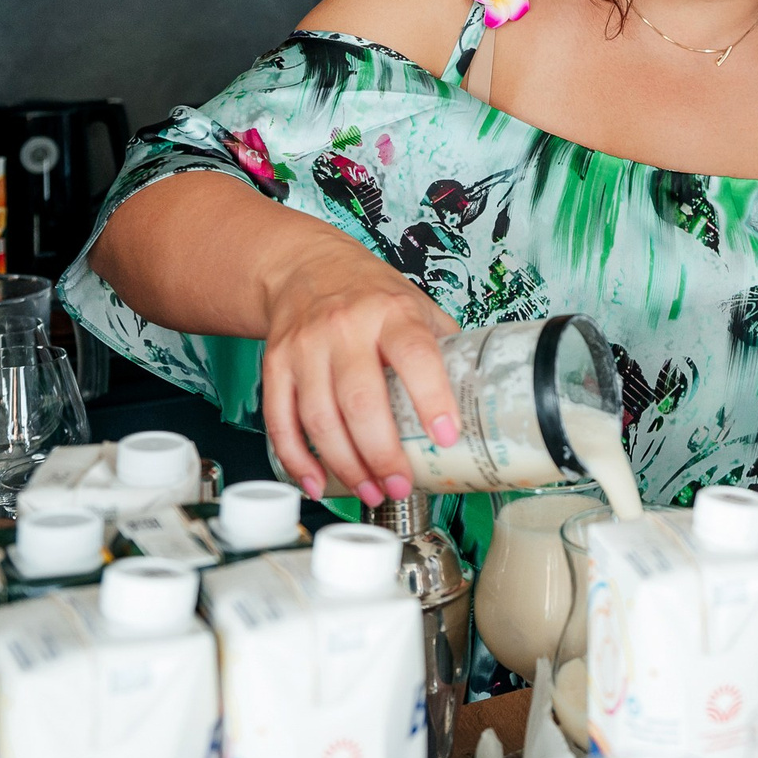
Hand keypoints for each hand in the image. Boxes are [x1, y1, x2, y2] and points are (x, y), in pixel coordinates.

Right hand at [257, 234, 460, 507]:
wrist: (305, 267)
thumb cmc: (369, 293)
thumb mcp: (415, 304)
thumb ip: (441, 346)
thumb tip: (481, 396)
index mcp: (392, 312)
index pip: (415, 355)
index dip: (433, 398)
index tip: (447, 436)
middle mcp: (345, 328)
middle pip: (360, 400)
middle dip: (381, 453)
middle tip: (399, 485)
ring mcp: (305, 347)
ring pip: (319, 418)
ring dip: (345, 465)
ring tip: (370, 491)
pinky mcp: (275, 365)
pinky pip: (281, 420)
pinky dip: (297, 459)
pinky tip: (318, 481)